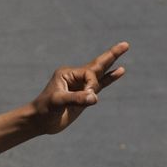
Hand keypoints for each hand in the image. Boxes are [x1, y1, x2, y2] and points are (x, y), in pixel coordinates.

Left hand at [0, 43, 129, 153]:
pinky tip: (120, 71)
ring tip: (124, 49)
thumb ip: (75, 99)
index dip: (92, 86)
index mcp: (67, 73)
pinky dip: (111, 78)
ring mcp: (81, 86)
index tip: (88, 98)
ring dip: (113, 63)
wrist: (41, 122)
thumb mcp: (58, 102)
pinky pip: (101, 85)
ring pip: (101, 73)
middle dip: (112, 55)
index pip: (89, 74)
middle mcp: (75, 77)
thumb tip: (94, 98)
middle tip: (125, 44)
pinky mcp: (85, 96)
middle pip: (97, 64)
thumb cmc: (45, 109)